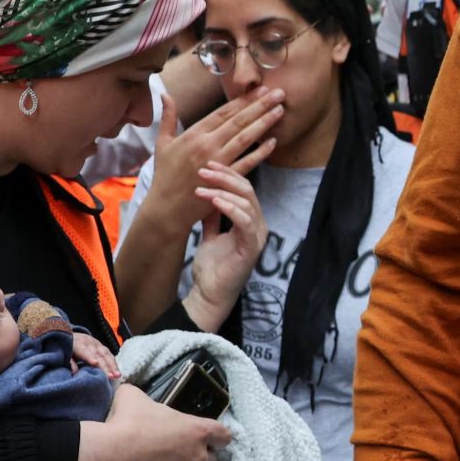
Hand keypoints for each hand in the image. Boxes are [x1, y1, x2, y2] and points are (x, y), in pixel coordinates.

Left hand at [67, 332, 121, 377]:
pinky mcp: (103, 347)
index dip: (90, 356)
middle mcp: (89, 343)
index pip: (85, 350)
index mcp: (78, 343)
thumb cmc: (68, 348)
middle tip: (111, 376)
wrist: (73, 336)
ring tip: (117, 375)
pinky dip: (114, 364)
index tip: (95, 363)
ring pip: (106, 354)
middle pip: (98, 354)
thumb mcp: (65, 353)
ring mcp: (98, 344)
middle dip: (105, 366)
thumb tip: (75, 372)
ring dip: (113, 366)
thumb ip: (70, 361)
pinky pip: (110, 355)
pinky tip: (117, 372)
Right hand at [75, 382, 231, 460]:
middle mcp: (198, 456)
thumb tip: (130, 392)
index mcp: (197, 430)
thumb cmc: (126, 422)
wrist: (113, 455)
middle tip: (186, 460)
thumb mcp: (134, 397)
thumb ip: (141, 395)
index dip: (219, 438)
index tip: (213, 440)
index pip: (223, 435)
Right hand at [147, 90, 283, 220]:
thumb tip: (165, 94)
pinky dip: (260, 152)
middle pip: (238, 121)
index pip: (223, 112)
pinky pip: (247, 163)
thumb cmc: (165, 175)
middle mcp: (207, 145)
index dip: (243, 100)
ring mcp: (217, 162)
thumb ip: (167, 117)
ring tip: (280, 111)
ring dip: (264, 123)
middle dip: (260, 105)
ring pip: (245, 138)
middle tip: (279, 93)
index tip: (260, 89)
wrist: (167, 207)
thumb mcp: (163, 143)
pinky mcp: (225, 180)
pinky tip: (273, 142)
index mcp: (194, 134)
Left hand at [182, 165, 265, 328]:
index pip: (244, 189)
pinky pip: (245, 221)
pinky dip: (230, 208)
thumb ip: (212, 216)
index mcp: (249, 221)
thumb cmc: (212, 268)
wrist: (210, 294)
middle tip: (203, 170)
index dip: (227, 175)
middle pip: (247, 191)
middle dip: (225, 177)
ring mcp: (257, 237)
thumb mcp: (210, 235)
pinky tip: (213, 201)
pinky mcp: (252, 247)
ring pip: (247, 202)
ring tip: (201, 186)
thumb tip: (207, 194)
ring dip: (222, 190)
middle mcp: (258, 226)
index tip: (206, 165)